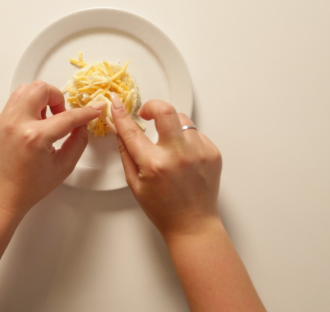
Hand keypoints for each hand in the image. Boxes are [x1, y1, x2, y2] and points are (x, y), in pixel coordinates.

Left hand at [0, 81, 104, 215]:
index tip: (94, 109)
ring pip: (25, 89)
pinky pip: (15, 102)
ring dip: (41, 98)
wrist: (1, 196)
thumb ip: (78, 141)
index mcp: (35, 137)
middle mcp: (16, 124)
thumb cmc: (29, 187)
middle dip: (57, 97)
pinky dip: (28, 108)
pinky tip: (33, 126)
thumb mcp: (63, 166)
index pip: (67, 116)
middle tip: (61, 113)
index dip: (85, 112)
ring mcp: (2, 121)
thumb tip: (83, 123)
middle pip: (41, 88)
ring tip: (46, 118)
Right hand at [109, 94, 222, 238]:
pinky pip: (195, 133)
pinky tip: (183, 157)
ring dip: (170, 125)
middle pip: (165, 110)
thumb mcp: (135, 183)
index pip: (133, 130)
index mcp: (155, 164)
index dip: (122, 114)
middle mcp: (178, 154)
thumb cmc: (162, 208)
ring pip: (182, 120)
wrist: (193, 224)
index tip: (117, 104)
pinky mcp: (212, 152)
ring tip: (167, 143)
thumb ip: (126, 152)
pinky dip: (186, 139)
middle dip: (152, 106)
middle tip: (147, 113)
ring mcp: (199, 151)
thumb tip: (119, 128)